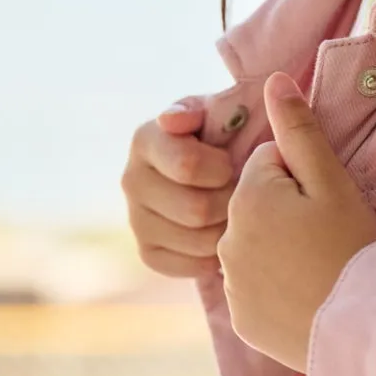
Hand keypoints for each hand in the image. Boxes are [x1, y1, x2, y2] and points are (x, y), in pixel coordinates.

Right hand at [120, 97, 235, 279]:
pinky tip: (224, 234)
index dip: (222, 170)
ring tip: (238, 212)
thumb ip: (200, 109)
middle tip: (244, 193)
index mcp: (146, 139)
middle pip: (196, 209)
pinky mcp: (148, 252)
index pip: (187, 166)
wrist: (223, 169)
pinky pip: (190, 265)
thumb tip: (172, 120)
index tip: (235, 164)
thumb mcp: (219, 110)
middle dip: (231, 202)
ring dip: (228, 230)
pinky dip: (217, 255)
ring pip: (198, 241)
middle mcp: (132, 179)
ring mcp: (136, 219)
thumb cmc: (227, 135)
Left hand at [219, 71, 375, 370]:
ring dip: (280, 250)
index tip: (326, 205)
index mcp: (247, 197)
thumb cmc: (354, 247)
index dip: (303, 180)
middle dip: (286, 213)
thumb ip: (298, 129)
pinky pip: (256, 289)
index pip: (269, 166)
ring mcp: (231, 281)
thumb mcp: (332, 182)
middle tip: (327, 237)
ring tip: (321, 267)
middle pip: (257, 206)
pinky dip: (278, 289)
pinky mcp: (241, 316)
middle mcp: (226, 238)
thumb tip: (273, 80)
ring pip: (255, 247)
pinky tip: (308, 295)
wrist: (365, 328)